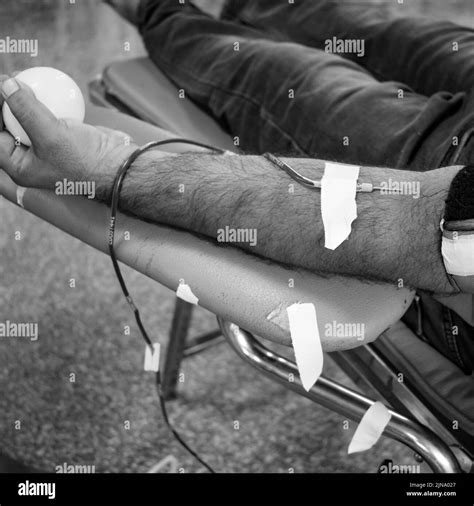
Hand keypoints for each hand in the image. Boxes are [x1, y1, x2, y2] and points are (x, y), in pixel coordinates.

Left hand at [0, 76, 137, 199]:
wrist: (120, 166)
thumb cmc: (85, 161)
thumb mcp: (50, 135)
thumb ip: (25, 109)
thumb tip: (6, 84)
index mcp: (21, 167)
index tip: (1, 89)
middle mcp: (32, 158)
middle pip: (9, 125)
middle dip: (7, 102)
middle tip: (9, 81)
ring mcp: (49, 146)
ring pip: (29, 118)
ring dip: (26, 98)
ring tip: (22, 78)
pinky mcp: (65, 135)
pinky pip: (51, 114)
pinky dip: (48, 101)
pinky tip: (47, 84)